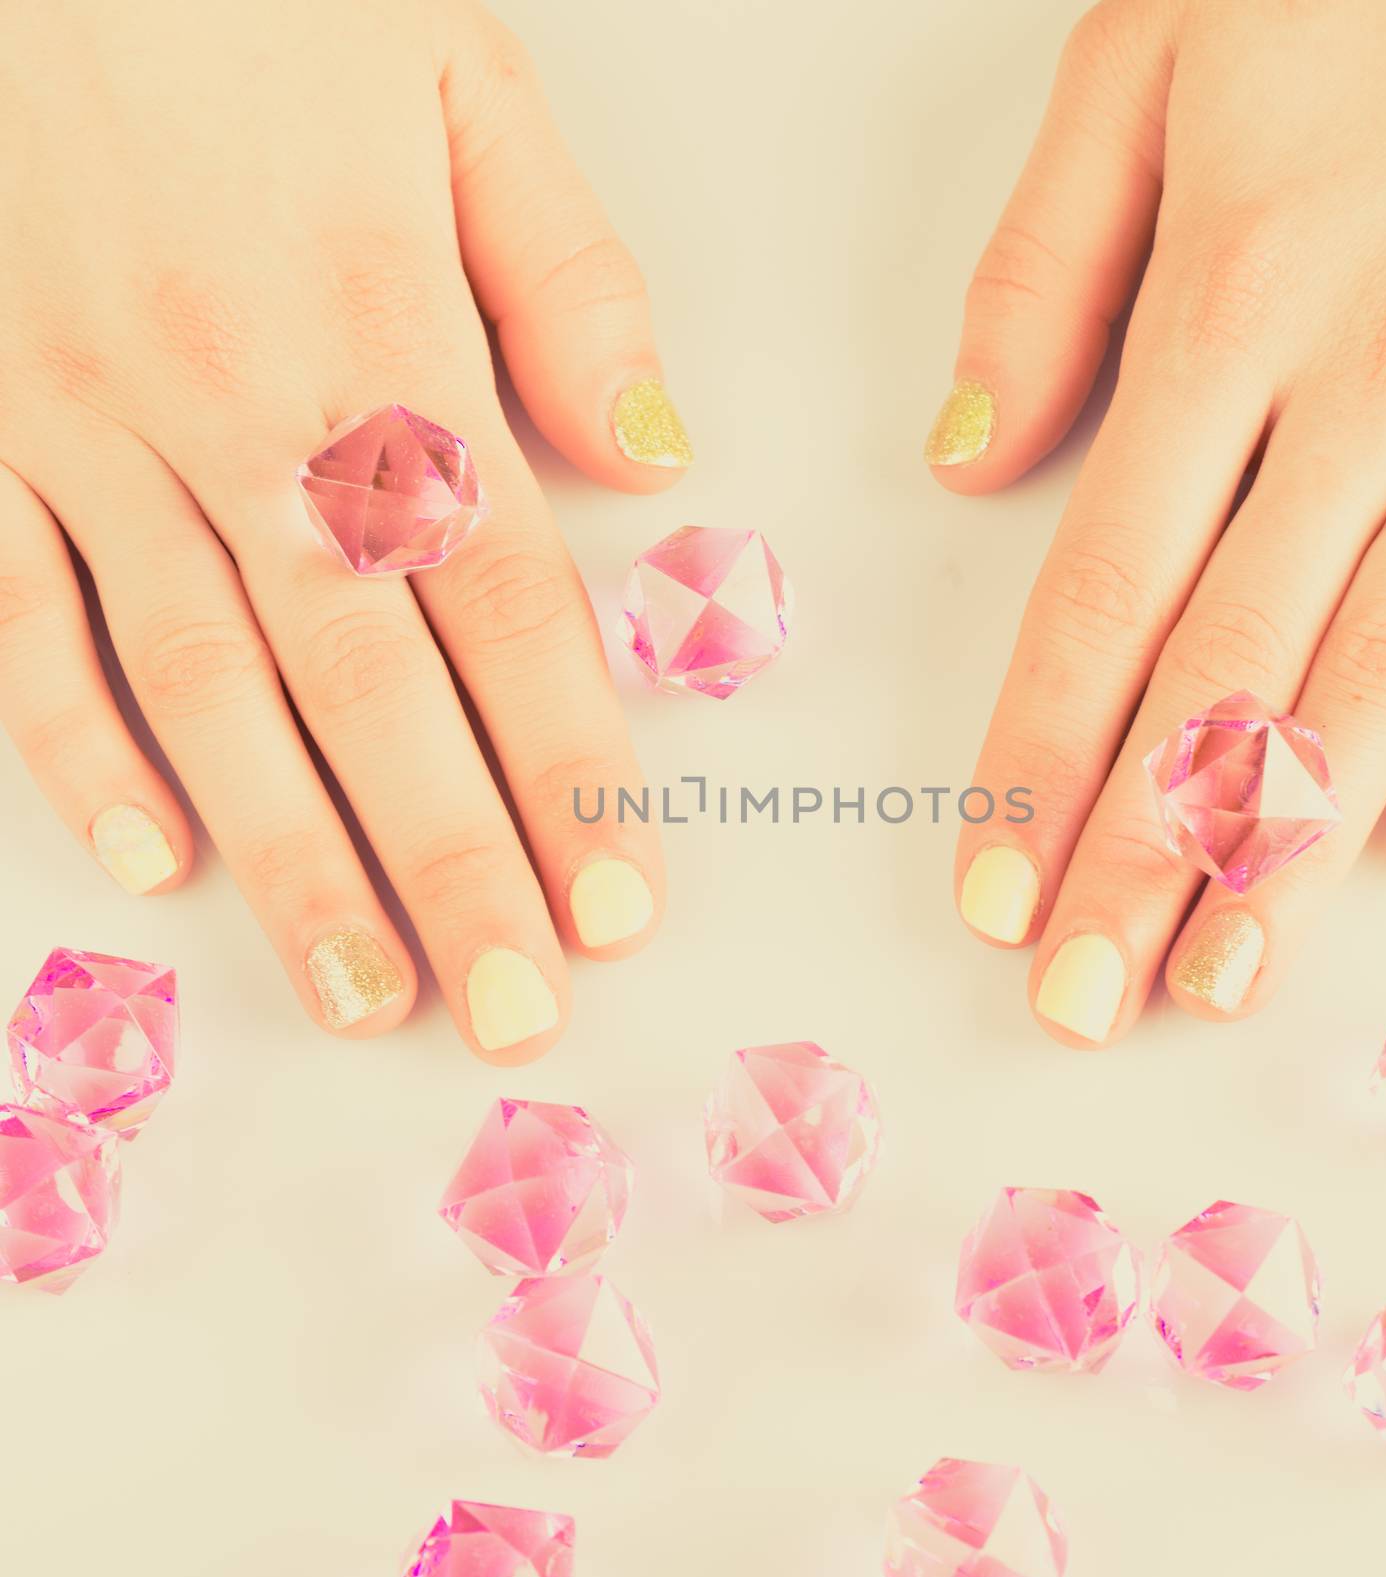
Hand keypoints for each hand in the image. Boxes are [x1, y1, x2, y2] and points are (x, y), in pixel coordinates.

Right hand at [0, 0, 686, 1060]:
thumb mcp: (458, 77)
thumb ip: (569, 278)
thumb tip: (656, 455)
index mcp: (376, 329)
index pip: (504, 597)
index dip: (569, 761)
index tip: (620, 902)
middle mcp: (234, 408)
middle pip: (367, 681)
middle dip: (451, 859)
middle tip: (514, 1008)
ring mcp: (86, 428)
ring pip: (203, 684)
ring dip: (289, 855)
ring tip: (367, 992)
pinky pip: (20, 615)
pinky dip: (73, 749)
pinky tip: (151, 866)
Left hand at [935, 0, 1385, 1043]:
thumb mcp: (1152, 53)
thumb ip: (1047, 268)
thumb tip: (967, 457)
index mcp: (1232, 306)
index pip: (1105, 592)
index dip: (1040, 758)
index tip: (994, 887)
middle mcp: (1373, 384)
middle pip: (1227, 674)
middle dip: (1142, 856)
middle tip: (1076, 999)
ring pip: (1384, 674)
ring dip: (1296, 847)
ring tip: (1219, 978)